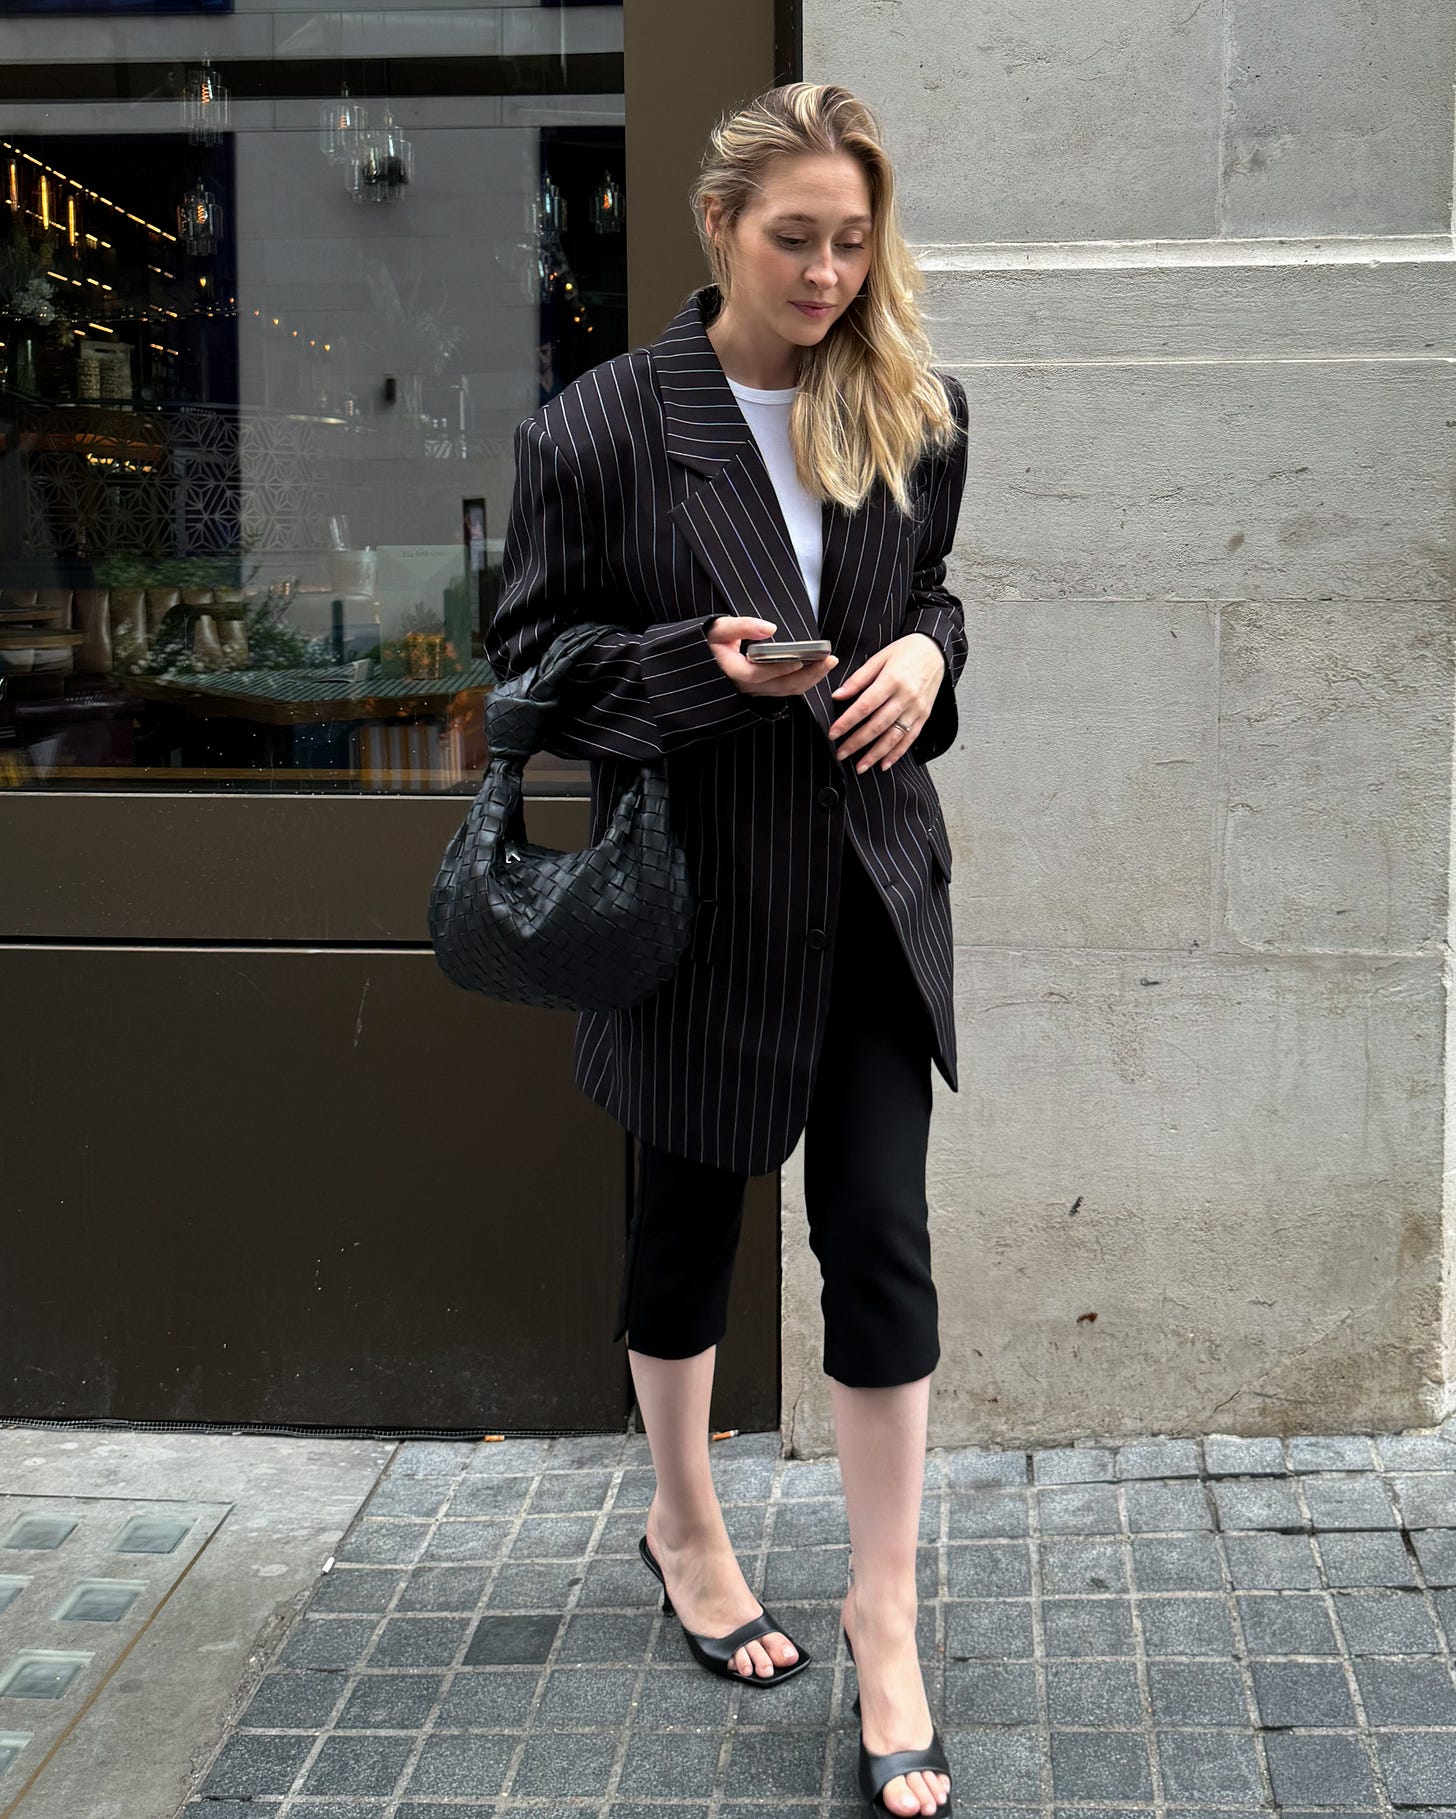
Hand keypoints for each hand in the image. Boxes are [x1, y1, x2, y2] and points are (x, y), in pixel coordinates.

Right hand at [706, 616, 837, 696]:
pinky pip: (786, 689)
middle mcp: (745, 687)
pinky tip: (817, 668)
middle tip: (829, 659)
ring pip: (786, 691)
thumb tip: (770, 629)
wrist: (702, 658)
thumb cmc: (710, 640)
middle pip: (780, 687)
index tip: (801, 659)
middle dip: (808, 675)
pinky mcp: (763, 690)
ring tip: (828, 663)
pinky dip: (803, 680)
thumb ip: (742, 626)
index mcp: (732, 672)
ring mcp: (755, 691)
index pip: (757, 674)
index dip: (779, 669)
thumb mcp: (720, 628)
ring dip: (810, 679)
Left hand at [828, 632, 944, 770]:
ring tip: (860, 767)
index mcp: (892, 680)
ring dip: (875, 754)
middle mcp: (906, 696)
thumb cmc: (906, 652)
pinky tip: (884, 764)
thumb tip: (838, 695)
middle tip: (841, 754)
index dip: (848, 721)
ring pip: (894, 737)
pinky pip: (910, 739)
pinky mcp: (924, 716)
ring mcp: (916, 708)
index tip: (833, 733)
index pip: (865, 705)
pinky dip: (897, 754)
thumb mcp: (879, 658)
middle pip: (878, 725)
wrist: (935, 651)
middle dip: (857, 742)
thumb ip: (858, 679)